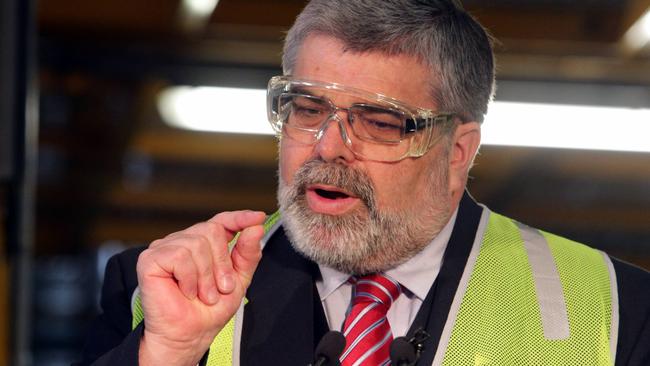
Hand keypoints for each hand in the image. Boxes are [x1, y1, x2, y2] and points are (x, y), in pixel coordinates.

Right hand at [136, 210, 265, 365]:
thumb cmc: (209, 310)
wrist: (189, 334)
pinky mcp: (150, 259)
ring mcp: (165, 247)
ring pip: (196, 243)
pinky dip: (189, 278)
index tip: (258, 217)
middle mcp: (183, 240)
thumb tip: (256, 227)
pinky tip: (186, 292)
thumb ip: (248, 253)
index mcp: (204, 243)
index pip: (222, 220)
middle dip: (222, 263)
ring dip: (206, 276)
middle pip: (212, 230)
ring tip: (203, 294)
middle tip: (221, 288)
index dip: (239, 217)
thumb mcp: (238, 280)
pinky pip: (179, 256)